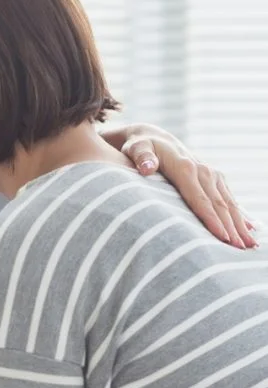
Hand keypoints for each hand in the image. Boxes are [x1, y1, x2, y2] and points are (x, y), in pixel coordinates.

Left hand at [104, 123, 257, 248]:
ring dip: (240, 225)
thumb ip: (142, 158)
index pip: (200, 199)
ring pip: (228, 203)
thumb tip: (147, 167)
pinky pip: (229, 199)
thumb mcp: (137, 148)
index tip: (222, 238)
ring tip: (250, 245)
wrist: (153, 137)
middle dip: (231, 228)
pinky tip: (251, 228)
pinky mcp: (214, 179)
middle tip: (240, 250)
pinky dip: (240, 214)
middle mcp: (204, 171)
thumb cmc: (141, 146)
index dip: (212, 220)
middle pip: (219, 205)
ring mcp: (211, 175)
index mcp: (186, 168)